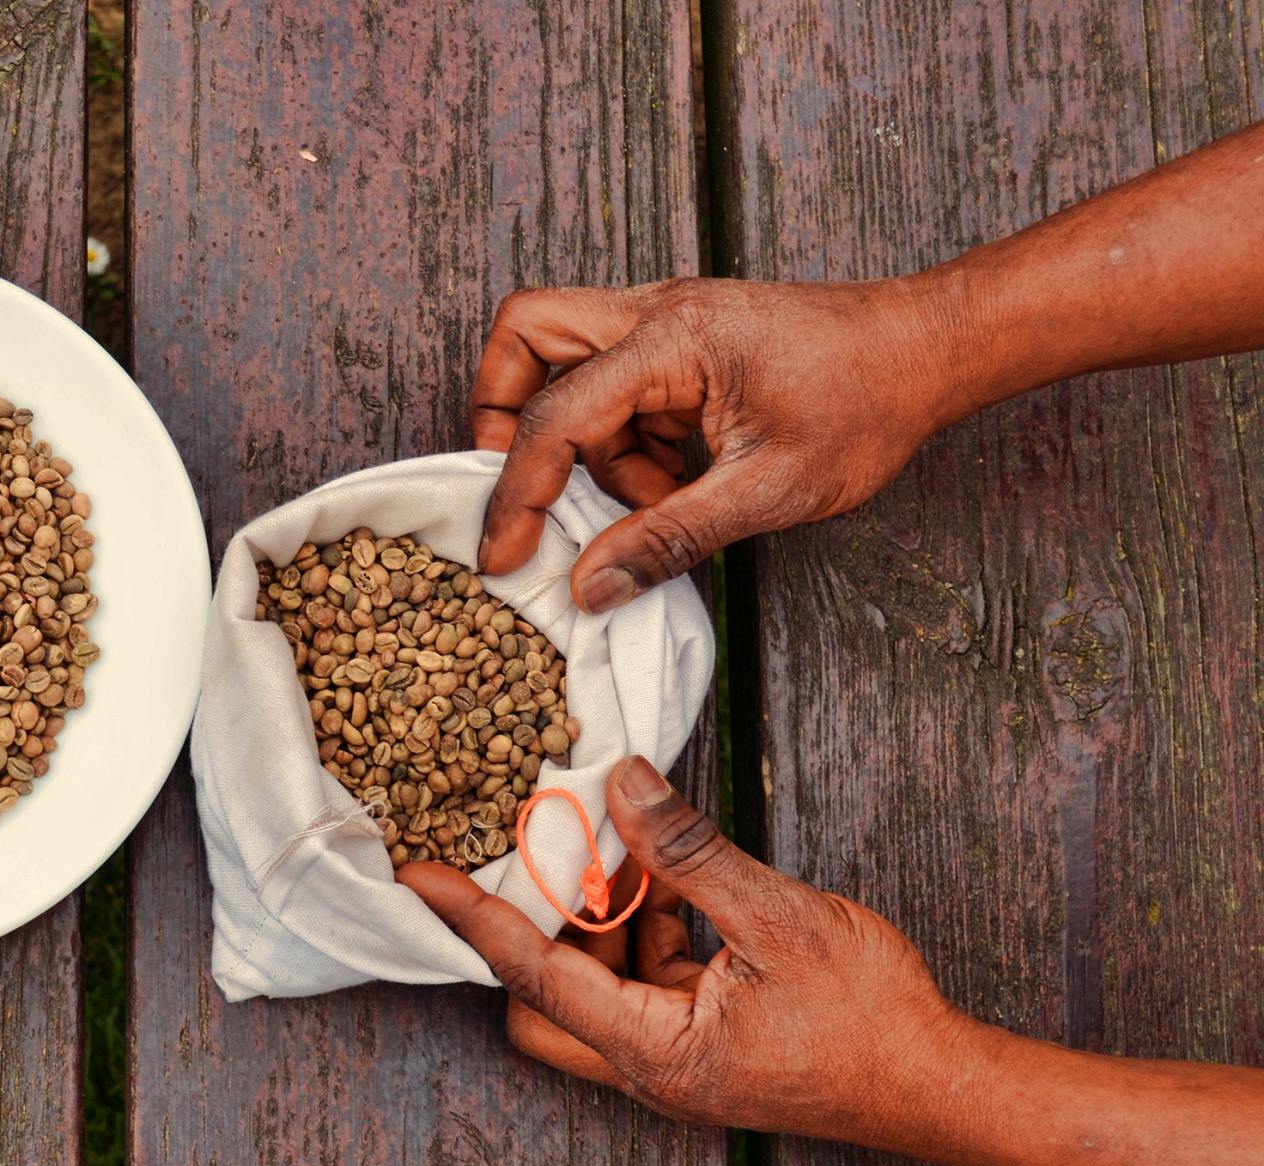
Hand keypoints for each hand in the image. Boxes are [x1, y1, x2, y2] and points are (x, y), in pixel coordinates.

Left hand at [397, 755, 965, 1138]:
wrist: (946, 1087)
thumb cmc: (872, 1019)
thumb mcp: (778, 917)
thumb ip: (691, 853)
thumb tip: (625, 782)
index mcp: (651, 1053)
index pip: (531, 975)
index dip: (472, 920)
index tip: (419, 878)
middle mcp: (649, 1067)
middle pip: (545, 999)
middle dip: (535, 923)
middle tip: (535, 848)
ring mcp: (677, 1056)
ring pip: (597, 984)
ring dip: (599, 916)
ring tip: (610, 839)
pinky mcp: (706, 1039)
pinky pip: (649, 977)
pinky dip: (646, 925)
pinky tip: (663, 869)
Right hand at [471, 277, 963, 612]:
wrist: (931, 350)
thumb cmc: (868, 403)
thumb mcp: (770, 491)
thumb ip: (671, 539)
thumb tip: (591, 586)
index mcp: (672, 340)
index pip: (556, 414)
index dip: (517, 492)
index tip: (502, 556)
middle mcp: (656, 313)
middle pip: (528, 332)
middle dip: (502, 410)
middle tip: (524, 486)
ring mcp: (666, 323)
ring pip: (568, 366)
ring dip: (587, 444)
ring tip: (656, 499)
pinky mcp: (682, 345)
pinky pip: (616, 389)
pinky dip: (625, 443)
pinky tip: (677, 483)